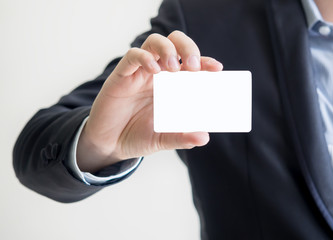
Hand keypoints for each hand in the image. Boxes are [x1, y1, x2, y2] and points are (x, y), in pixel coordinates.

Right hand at [76, 31, 222, 172]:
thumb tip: (204, 137)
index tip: (216, 69)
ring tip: (173, 68)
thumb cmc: (138, 136)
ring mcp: (140, 72)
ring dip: (168, 49)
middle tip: (193, 66)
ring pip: (155, 42)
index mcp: (172, 85)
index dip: (205, 62)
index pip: (191, 65)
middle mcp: (158, 74)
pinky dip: (144, 58)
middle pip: (175, 43)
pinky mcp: (122, 75)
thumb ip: (182, 137)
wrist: (110, 144)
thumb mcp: (163, 139)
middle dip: (188, 48)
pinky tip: (153, 70)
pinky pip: (133, 56)